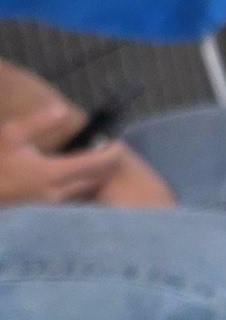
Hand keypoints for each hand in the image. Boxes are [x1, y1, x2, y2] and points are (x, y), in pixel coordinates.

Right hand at [0, 116, 127, 207]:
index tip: (118, 144)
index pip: (95, 165)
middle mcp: (57, 193)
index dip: (111, 153)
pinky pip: (73, 197)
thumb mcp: (12, 134)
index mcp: (52, 173)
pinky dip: (81, 186)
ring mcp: (52, 205)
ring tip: (95, 161)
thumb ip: (39, 123)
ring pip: (85, 190)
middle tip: (109, 150)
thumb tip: (62, 109)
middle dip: (105, 165)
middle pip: (95, 180)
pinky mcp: (47, 210)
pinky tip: (76, 175)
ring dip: (94, 177)